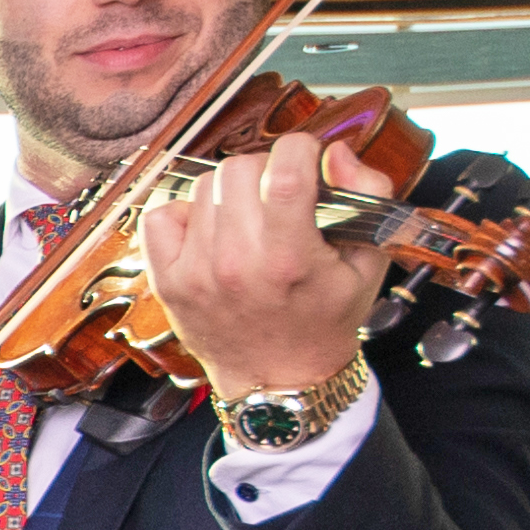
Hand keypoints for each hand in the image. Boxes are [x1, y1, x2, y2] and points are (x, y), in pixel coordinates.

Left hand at [145, 118, 393, 409]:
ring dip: (230, 192)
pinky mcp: (167, 280)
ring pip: (205, 186)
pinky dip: (184, 213)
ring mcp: (196, 271)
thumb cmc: (325, 319)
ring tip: (249, 220)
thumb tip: (335, 152)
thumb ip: (367, 196)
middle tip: (278, 197)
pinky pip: (161, 214)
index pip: (285, 169)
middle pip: (240, 168)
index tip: (306, 161)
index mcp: (290, 257)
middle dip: (266, 171)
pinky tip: (211, 232)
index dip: (300, 149)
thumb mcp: (368, 262)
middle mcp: (237, 262)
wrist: (278, 379)